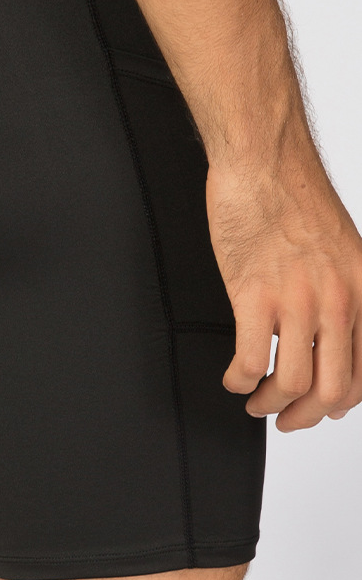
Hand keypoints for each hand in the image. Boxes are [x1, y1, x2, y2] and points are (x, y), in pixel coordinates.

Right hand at [206, 154, 361, 430]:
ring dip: (268, 404)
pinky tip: (233, 375)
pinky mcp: (254, 295)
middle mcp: (338, 301)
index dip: (341, 403)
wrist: (263, 161)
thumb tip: (332, 334)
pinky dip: (239, 379)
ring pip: (290, 384)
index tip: (321, 408)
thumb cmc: (295, 195)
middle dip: (304, 417)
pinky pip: (249, 361)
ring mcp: (298, 300)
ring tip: (254, 399)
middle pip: (331, 390)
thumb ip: (345, 293)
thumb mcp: (346, 249)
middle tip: (285, 418)